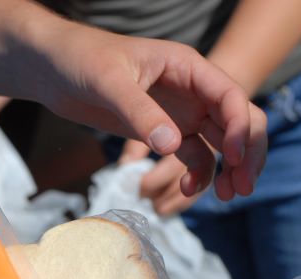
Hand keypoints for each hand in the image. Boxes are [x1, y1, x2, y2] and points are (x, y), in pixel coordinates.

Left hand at [33, 26, 266, 199]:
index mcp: (187, 67)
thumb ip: (139, 112)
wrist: (53, 69)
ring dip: (228, 168)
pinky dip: (197, 173)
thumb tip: (170, 146)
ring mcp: (179, 112)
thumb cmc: (81, 60)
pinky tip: (186, 190)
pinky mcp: (162, 131)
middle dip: (247, 153)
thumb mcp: (108, 82)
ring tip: (225, 195)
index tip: (232, 158)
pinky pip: (192, 154)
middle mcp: (191, 90)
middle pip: (237, 121)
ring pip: (220, 141)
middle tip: (242, 188)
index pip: (230, 96)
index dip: (239, 127)